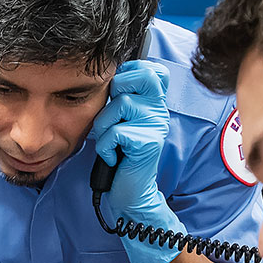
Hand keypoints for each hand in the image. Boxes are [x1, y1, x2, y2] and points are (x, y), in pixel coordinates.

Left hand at [89, 60, 181, 262]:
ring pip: (120, 106)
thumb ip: (122, 100)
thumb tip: (109, 78)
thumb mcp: (122, 124)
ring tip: (110, 144)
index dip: (131, 71)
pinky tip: (113, 157)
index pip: (152, 69)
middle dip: (117, 90)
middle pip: (141, 76)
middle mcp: (159, 111)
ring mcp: (155, 126)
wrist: (131, 192)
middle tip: (112, 116)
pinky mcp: (148, 143)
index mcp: (154, 103)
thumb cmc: (121, 157)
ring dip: (104, 127)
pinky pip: (115, 133)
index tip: (118, 90)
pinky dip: (105, 147)